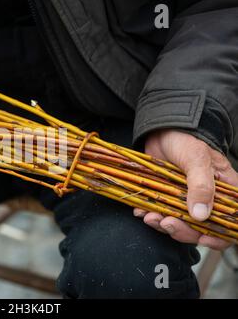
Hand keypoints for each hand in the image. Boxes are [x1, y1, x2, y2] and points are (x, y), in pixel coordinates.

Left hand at [134, 129, 237, 249]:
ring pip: (179, 224)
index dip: (220, 237)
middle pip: (201, 229)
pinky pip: (160, 215)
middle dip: (183, 231)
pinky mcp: (166, 198)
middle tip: (166, 223)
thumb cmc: (186, 141)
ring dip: (164, 225)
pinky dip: (151, 216)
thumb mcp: (197, 159)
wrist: (161, 131)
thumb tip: (201, 216)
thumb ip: (201, 186)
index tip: (204, 239)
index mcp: (224, 192)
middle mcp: (206, 200)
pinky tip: (142, 211)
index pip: (230, 223)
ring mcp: (185, 201)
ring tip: (150, 218)